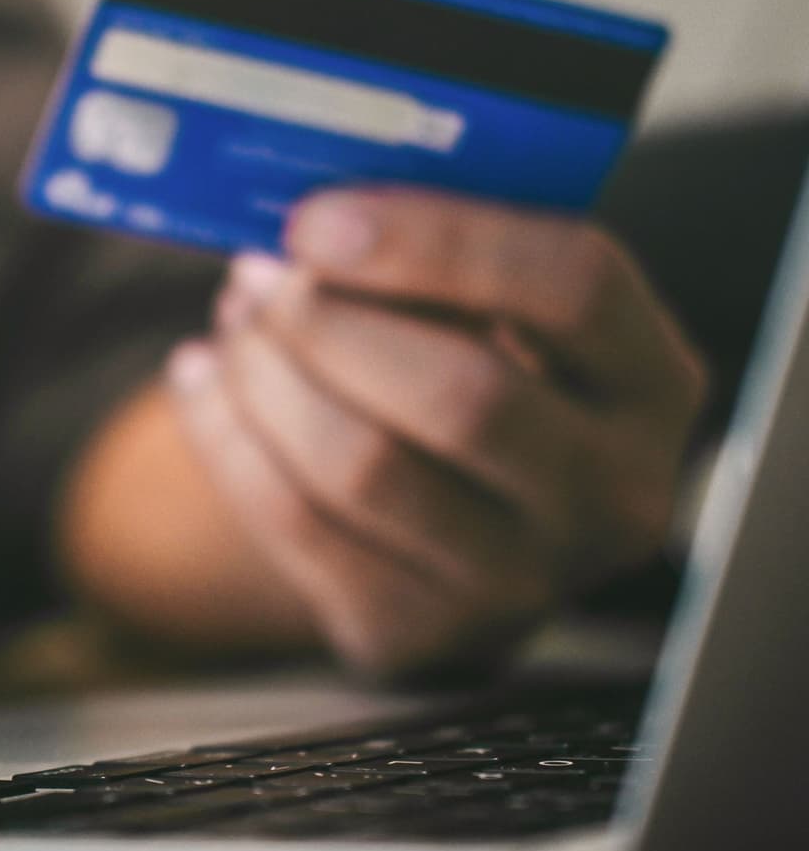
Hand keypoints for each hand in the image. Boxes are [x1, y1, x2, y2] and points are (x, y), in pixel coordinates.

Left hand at [167, 187, 704, 676]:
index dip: (437, 242)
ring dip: (268, 378)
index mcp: (650, 381)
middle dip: (330, 322)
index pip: (575, 290)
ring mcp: (520, 583)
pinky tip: (201, 379)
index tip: (318, 218)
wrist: (447, 526)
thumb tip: (310, 220)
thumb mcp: (490, 312)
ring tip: (234, 323)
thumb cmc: (462, 372)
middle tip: (259, 274)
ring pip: (365, 467)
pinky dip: (227, 436)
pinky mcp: (415, 633)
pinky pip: (295, 523)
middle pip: (463, 396)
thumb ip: (432, 260)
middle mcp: (613, 495)